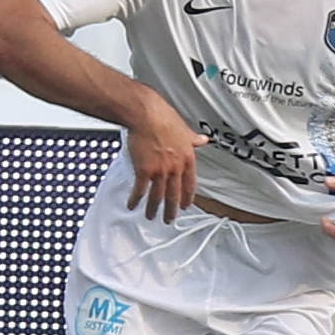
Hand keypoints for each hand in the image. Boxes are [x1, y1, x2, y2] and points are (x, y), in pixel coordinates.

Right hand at [126, 94, 205, 221]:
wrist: (146, 115)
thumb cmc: (163, 118)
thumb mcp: (184, 129)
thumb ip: (193, 138)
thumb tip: (203, 139)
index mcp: (187, 158)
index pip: (190, 184)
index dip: (188, 197)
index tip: (186, 205)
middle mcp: (175, 168)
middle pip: (174, 194)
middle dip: (172, 210)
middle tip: (170, 219)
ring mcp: (160, 171)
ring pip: (158, 196)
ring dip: (154, 209)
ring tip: (151, 217)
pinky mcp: (144, 170)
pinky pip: (140, 190)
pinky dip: (136, 199)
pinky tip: (132, 205)